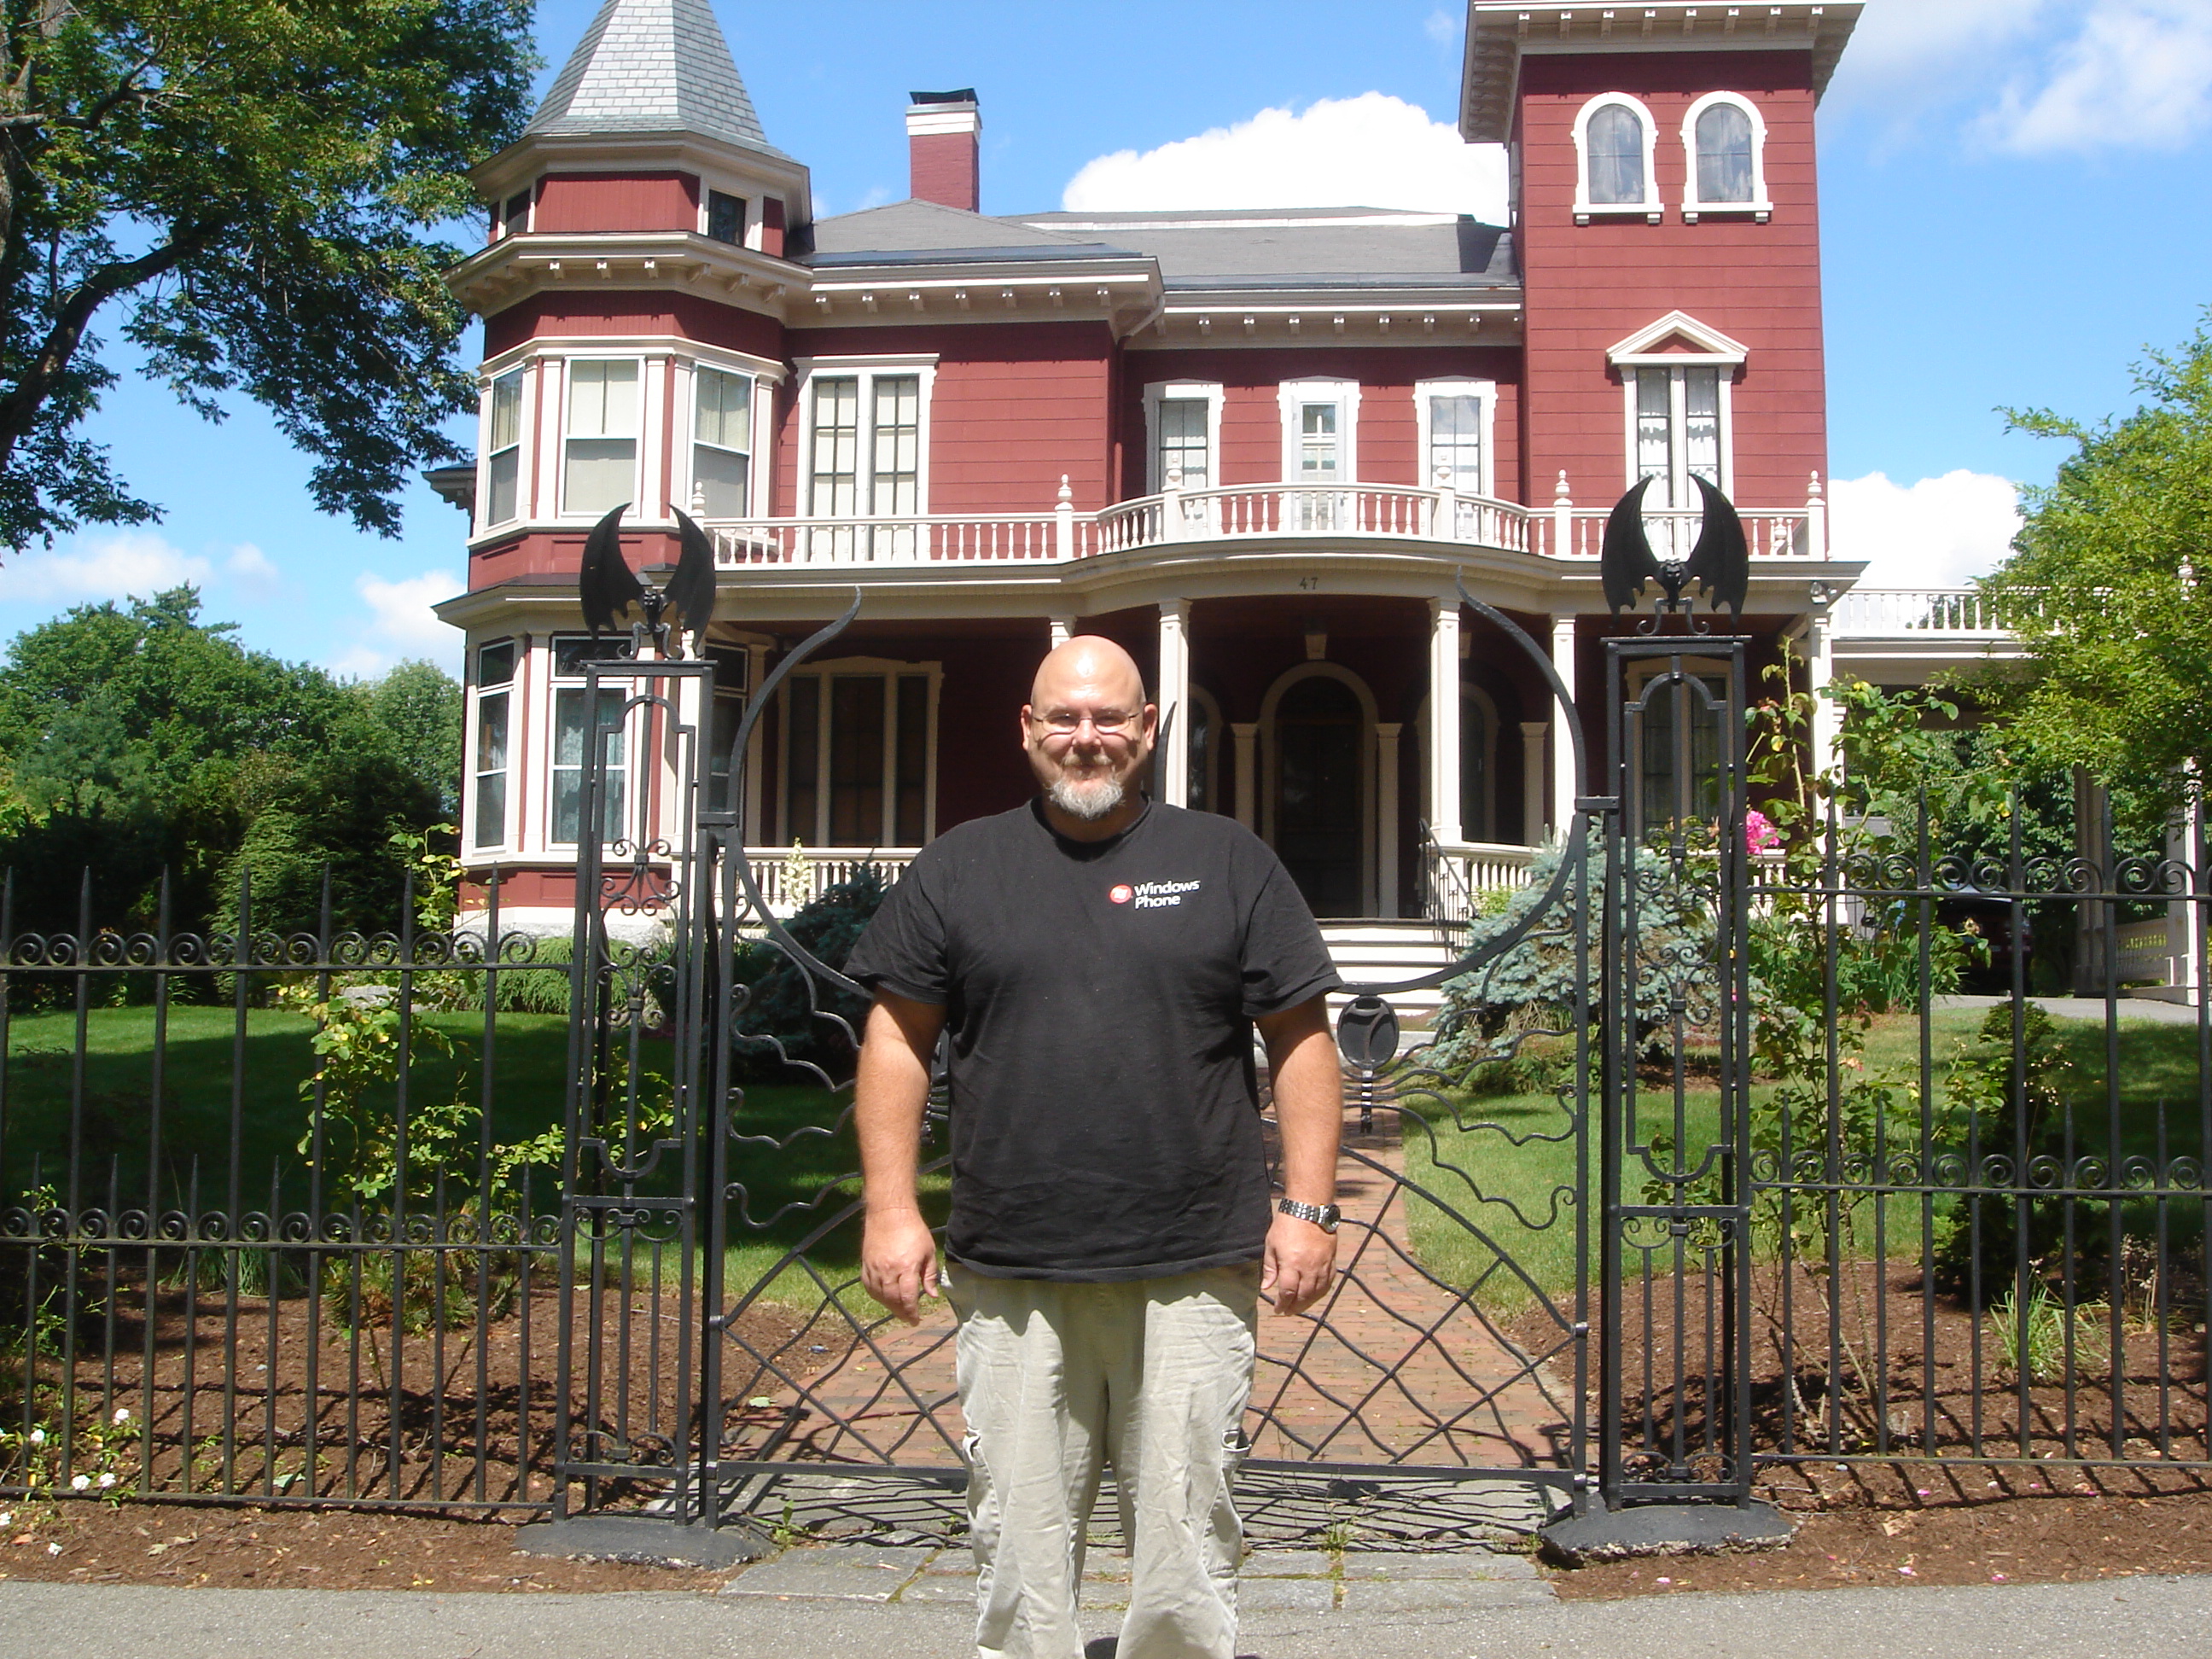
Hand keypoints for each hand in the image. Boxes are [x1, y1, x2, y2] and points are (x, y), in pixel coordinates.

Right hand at [861, 1208, 937, 1324]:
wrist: (890, 1213)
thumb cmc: (913, 1230)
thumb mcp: (928, 1251)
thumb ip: (930, 1275)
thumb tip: (932, 1295)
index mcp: (906, 1267)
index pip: (907, 1298)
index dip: (912, 1312)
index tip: (916, 1319)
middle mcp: (889, 1270)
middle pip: (892, 1300)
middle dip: (901, 1312)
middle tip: (908, 1318)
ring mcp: (875, 1268)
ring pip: (879, 1296)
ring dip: (889, 1306)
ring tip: (898, 1310)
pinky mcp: (866, 1264)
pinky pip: (868, 1286)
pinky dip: (876, 1296)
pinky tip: (883, 1298)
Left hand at [1261, 1211, 1336, 1317]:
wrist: (1309, 1209)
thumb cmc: (1287, 1225)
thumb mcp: (1271, 1245)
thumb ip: (1270, 1268)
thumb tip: (1266, 1288)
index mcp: (1291, 1264)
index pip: (1287, 1293)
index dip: (1282, 1305)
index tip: (1277, 1310)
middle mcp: (1308, 1268)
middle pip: (1303, 1296)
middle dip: (1294, 1308)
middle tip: (1287, 1311)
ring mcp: (1322, 1265)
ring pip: (1317, 1292)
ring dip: (1308, 1303)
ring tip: (1299, 1307)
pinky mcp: (1331, 1261)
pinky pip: (1328, 1283)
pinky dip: (1321, 1293)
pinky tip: (1314, 1296)